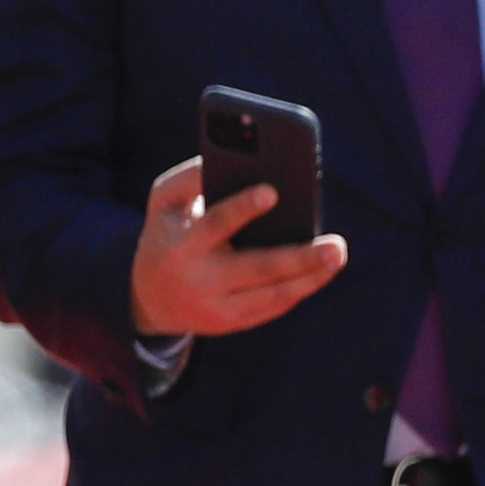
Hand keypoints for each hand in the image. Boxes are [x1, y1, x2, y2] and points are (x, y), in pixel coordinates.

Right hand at [131, 156, 346, 340]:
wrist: (148, 299)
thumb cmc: (168, 234)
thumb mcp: (164, 204)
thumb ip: (191, 178)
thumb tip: (242, 162)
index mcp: (180, 244)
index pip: (214, 225)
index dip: (241, 209)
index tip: (272, 192)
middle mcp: (198, 279)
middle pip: (256, 267)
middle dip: (299, 257)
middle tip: (336, 245)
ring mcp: (215, 306)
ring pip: (273, 294)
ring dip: (311, 277)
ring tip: (337, 255)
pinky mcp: (231, 323)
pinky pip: (273, 307)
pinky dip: (300, 288)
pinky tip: (321, 271)